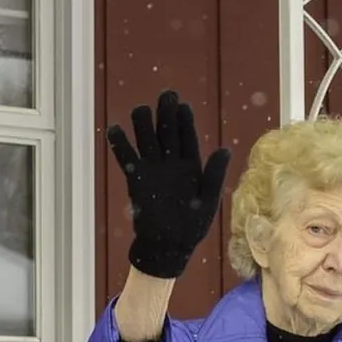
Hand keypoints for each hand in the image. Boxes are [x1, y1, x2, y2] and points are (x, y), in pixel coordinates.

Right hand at [107, 90, 231, 279]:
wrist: (168, 247)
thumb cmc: (192, 227)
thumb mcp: (208, 201)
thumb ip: (214, 175)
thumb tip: (225, 149)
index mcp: (191, 168)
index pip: (187, 139)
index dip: (185, 122)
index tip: (182, 105)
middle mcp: (171, 165)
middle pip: (167, 134)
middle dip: (166, 115)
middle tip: (166, 94)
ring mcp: (153, 171)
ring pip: (147, 142)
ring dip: (144, 126)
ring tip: (141, 109)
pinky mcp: (136, 180)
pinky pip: (127, 158)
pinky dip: (121, 145)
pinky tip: (115, 129)